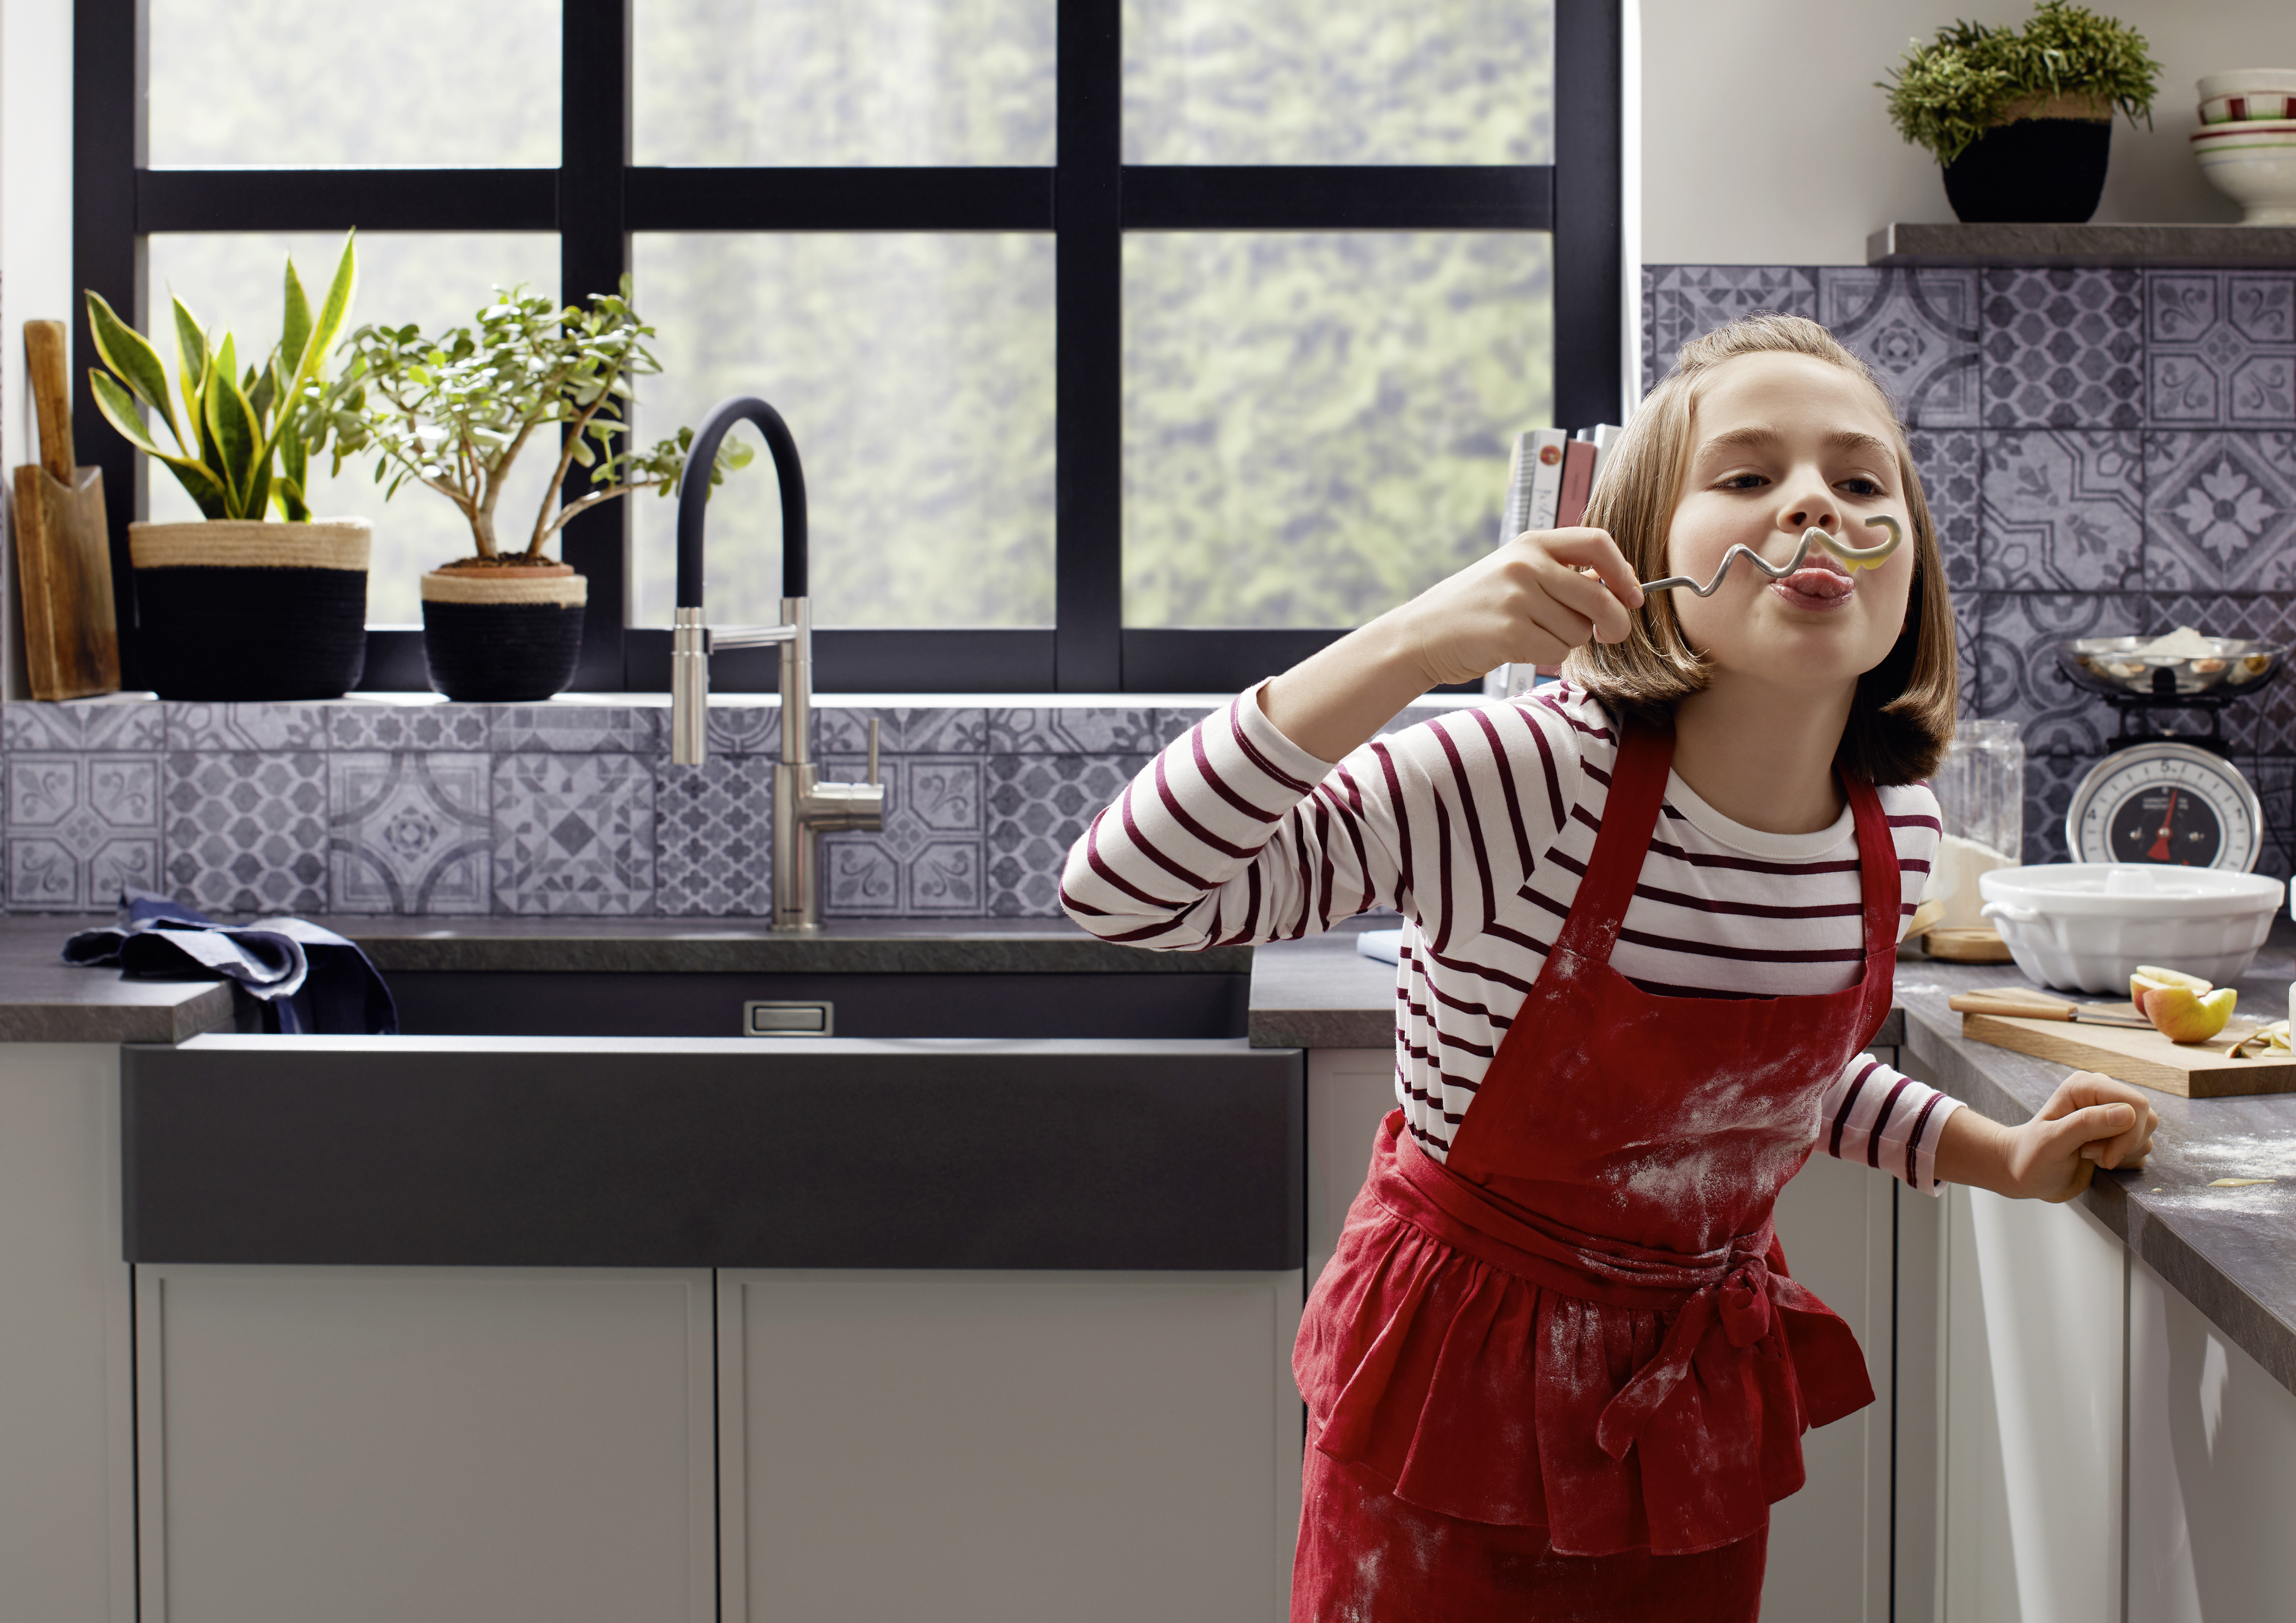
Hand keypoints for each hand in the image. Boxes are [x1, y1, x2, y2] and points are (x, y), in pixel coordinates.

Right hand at [1391, 527, 1644, 689]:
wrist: (1420, 635)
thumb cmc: (1475, 609)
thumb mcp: (1514, 573)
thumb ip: (1560, 574)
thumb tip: (1619, 591)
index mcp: (1532, 543)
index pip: (1598, 542)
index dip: (1624, 572)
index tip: (1633, 596)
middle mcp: (1526, 564)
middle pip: (1599, 596)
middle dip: (1614, 623)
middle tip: (1610, 636)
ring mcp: (1517, 597)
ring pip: (1579, 630)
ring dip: (1566, 642)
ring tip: (1533, 635)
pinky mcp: (1509, 631)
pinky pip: (1556, 652)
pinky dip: (1547, 658)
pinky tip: (1520, 649)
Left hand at [2001, 1070, 2159, 1202]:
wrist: (2024, 1172)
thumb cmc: (2032, 1156)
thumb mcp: (2053, 1141)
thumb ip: (2087, 1124)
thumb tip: (2128, 1113)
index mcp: (2086, 1085)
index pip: (2136, 1103)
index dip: (2129, 1134)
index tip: (2106, 1157)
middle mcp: (2102, 1094)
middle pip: (2146, 1118)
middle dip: (2124, 1145)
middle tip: (2090, 1154)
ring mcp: (2112, 1113)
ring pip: (2146, 1135)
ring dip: (2122, 1154)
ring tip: (2088, 1155)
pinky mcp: (2118, 1133)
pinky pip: (2142, 1148)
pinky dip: (2124, 1160)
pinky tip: (2098, 1160)